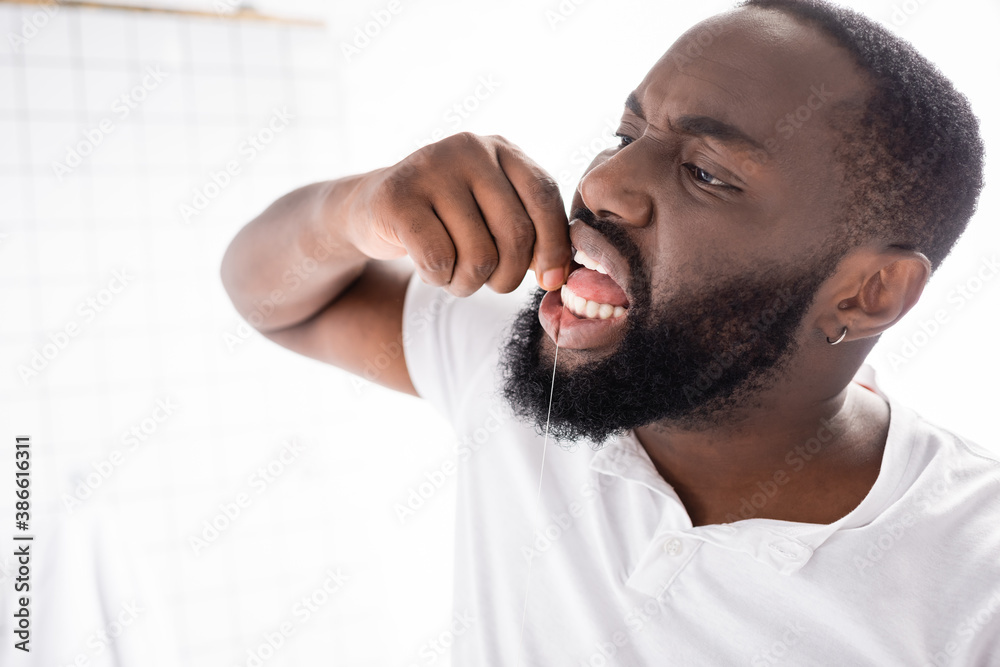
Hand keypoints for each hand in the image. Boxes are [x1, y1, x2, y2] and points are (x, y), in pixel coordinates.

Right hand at [346, 132, 570, 296]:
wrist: (371, 210)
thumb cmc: (445, 221)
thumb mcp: (490, 213)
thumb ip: (528, 232)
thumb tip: (556, 276)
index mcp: (501, 149)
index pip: (544, 196)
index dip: (553, 246)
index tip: (549, 281)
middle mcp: (469, 149)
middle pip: (515, 232)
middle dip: (508, 276)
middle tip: (492, 285)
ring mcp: (430, 168)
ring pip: (478, 255)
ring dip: (469, 284)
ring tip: (454, 277)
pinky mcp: (397, 197)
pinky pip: (439, 260)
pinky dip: (438, 279)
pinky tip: (428, 270)